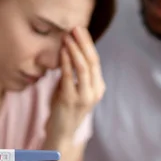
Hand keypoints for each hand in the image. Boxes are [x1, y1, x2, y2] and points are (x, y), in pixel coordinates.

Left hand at [45, 27, 104, 144]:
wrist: (62, 133)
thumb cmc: (65, 108)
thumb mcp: (73, 87)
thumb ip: (73, 72)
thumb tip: (68, 49)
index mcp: (98, 86)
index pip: (96, 60)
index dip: (88, 43)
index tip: (80, 28)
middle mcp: (95, 91)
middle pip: (92, 61)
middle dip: (84, 42)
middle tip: (75, 27)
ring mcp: (84, 97)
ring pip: (84, 68)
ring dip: (75, 50)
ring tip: (68, 37)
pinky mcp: (71, 100)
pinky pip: (69, 77)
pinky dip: (66, 62)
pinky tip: (62, 51)